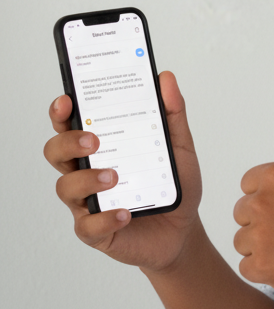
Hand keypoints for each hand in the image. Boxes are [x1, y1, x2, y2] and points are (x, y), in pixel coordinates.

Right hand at [44, 71, 202, 273]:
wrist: (183, 229)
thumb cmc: (170, 184)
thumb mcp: (179, 145)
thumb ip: (172, 113)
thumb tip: (165, 78)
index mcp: (100, 145)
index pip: (69, 124)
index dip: (61, 111)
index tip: (67, 100)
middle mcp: (86, 171)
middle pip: (56, 152)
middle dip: (68, 142)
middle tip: (94, 139)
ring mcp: (87, 201)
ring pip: (66, 187)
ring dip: (87, 179)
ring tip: (113, 176)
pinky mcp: (96, 230)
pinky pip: (88, 226)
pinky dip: (106, 218)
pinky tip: (125, 212)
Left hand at [233, 95, 273, 299]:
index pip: (250, 184)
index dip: (273, 194)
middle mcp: (263, 204)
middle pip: (244, 212)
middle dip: (266, 218)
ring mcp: (261, 239)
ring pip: (244, 240)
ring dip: (264, 245)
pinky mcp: (264, 269)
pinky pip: (248, 267)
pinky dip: (266, 269)